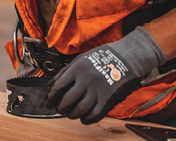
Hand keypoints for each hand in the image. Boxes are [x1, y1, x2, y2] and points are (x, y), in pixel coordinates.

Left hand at [47, 27, 165, 123]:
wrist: (127, 57)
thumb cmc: (102, 57)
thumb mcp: (81, 59)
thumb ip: (65, 72)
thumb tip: (50, 85)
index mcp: (78, 68)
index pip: (58, 86)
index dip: (51, 97)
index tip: (49, 102)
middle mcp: (87, 79)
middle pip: (67, 100)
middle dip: (61, 108)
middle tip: (59, 109)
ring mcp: (98, 89)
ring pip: (80, 109)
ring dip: (72, 114)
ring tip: (70, 114)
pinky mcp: (109, 98)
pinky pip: (96, 113)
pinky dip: (87, 119)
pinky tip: (84, 118)